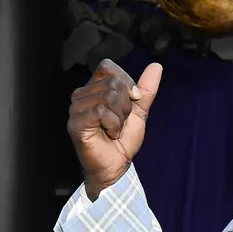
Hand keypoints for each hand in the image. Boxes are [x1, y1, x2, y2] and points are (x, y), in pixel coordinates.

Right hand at [67, 59, 162, 200]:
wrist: (117, 164)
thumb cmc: (123, 139)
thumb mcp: (139, 110)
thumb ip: (146, 89)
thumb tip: (156, 66)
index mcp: (94, 89)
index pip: (107, 67)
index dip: (125, 81)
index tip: (132, 100)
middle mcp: (81, 95)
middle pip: (112, 83)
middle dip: (126, 105)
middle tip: (120, 121)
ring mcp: (76, 109)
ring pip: (108, 97)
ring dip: (120, 117)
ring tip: (114, 129)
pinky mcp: (76, 123)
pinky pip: (101, 112)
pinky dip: (113, 125)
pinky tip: (109, 135)